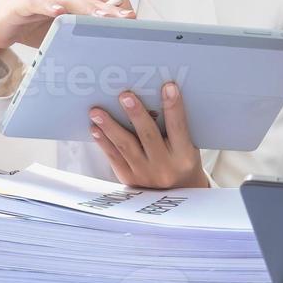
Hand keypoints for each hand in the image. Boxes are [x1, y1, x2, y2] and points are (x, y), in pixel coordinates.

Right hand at [0, 0, 135, 77]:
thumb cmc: (33, 26)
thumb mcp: (65, 30)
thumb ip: (88, 33)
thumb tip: (116, 45)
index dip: (122, 8)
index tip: (136, 26)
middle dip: (112, 11)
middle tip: (129, 23)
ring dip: (87, 8)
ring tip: (103, 18)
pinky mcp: (23, 4)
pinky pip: (37, 2)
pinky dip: (48, 6)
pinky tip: (58, 13)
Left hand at [90, 83, 208, 188]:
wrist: (175, 197)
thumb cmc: (181, 162)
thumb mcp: (187, 147)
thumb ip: (174, 128)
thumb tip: (153, 98)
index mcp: (184, 156)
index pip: (179, 127)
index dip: (174, 107)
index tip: (168, 86)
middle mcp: (165, 167)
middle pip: (148, 136)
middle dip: (136, 114)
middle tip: (125, 95)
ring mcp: (145, 175)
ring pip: (126, 146)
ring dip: (110, 126)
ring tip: (97, 111)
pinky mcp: (129, 180)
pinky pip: (114, 158)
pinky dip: (104, 142)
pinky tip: (95, 128)